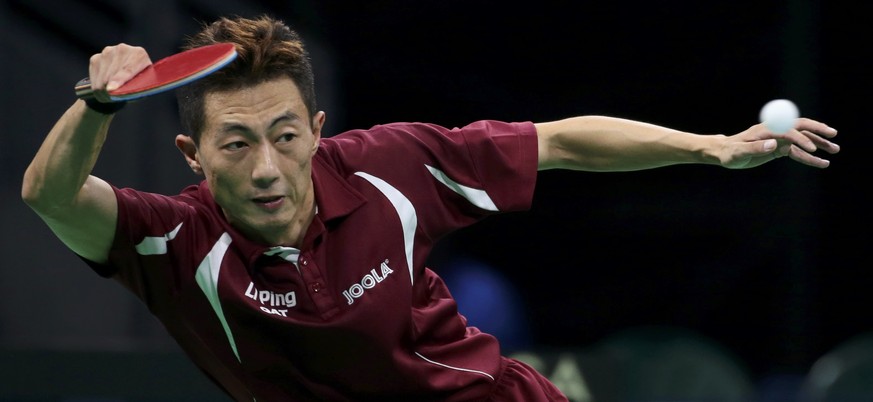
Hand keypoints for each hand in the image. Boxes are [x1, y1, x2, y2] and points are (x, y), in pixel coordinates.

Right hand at [88, 44, 151, 102]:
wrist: (128, 72)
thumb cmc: (139, 81)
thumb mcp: (142, 85)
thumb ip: (133, 87)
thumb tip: (115, 91)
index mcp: (139, 55)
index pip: (128, 69)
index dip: (119, 79)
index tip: (110, 89)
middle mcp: (123, 49)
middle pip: (112, 73)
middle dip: (110, 89)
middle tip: (110, 98)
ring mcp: (108, 52)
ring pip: (102, 76)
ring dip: (103, 88)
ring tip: (108, 95)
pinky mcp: (96, 57)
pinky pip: (94, 76)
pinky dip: (97, 85)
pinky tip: (103, 88)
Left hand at [718, 117, 839, 168]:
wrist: (724, 154)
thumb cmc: (729, 153)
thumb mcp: (739, 152)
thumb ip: (755, 148)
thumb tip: (773, 144)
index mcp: (765, 129)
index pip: (788, 131)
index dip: (801, 138)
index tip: (812, 149)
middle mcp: (774, 131)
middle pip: (800, 127)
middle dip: (817, 130)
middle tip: (833, 135)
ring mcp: (778, 139)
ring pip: (802, 139)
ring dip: (818, 144)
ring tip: (835, 150)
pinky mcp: (778, 148)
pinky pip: (797, 152)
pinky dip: (809, 157)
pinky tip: (821, 163)